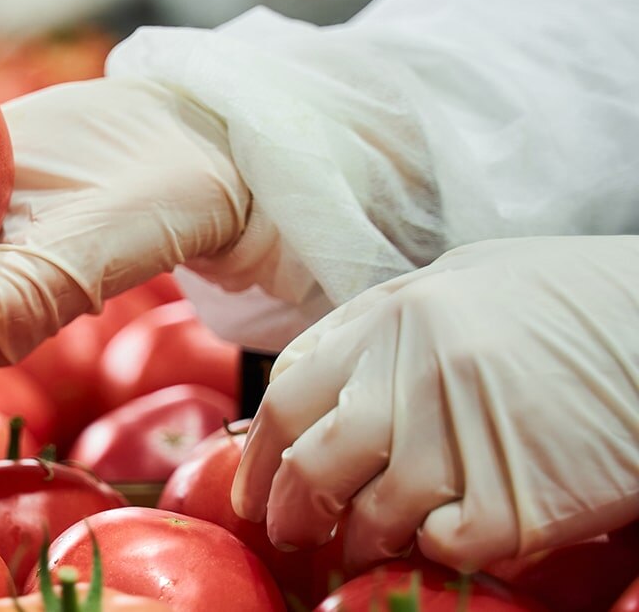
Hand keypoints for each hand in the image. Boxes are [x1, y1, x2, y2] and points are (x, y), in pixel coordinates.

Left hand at [232, 236, 638, 570]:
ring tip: (369, 542)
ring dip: (363, 540)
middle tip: (293, 533)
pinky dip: (438, 548)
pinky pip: (445, 545)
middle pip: (313, 466)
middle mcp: (414, 376)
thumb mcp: (464, 282)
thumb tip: (325, 380)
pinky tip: (452, 532)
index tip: (254, 488)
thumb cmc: (577, 300)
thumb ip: (387, 328)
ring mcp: (462, 439)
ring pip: (373, 516)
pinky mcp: (514, 500)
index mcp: (393, 318)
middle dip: (292, 511)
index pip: (287, 397)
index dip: (261, 456)